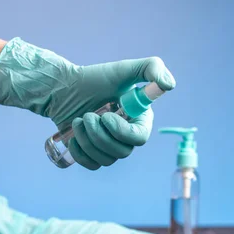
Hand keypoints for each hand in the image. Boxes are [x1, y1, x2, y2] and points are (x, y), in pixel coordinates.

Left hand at [0, 38, 175, 169]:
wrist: (63, 89)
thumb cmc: (94, 78)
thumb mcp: (123, 69)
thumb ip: (151, 68)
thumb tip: (170, 85)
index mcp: (139, 120)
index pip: (139, 138)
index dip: (122, 133)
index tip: (106, 116)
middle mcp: (127, 136)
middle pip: (121, 152)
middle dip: (99, 135)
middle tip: (87, 115)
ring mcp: (110, 147)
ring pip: (106, 160)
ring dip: (87, 140)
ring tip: (78, 120)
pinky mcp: (93, 154)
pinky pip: (92, 165)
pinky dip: (80, 152)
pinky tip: (73, 136)